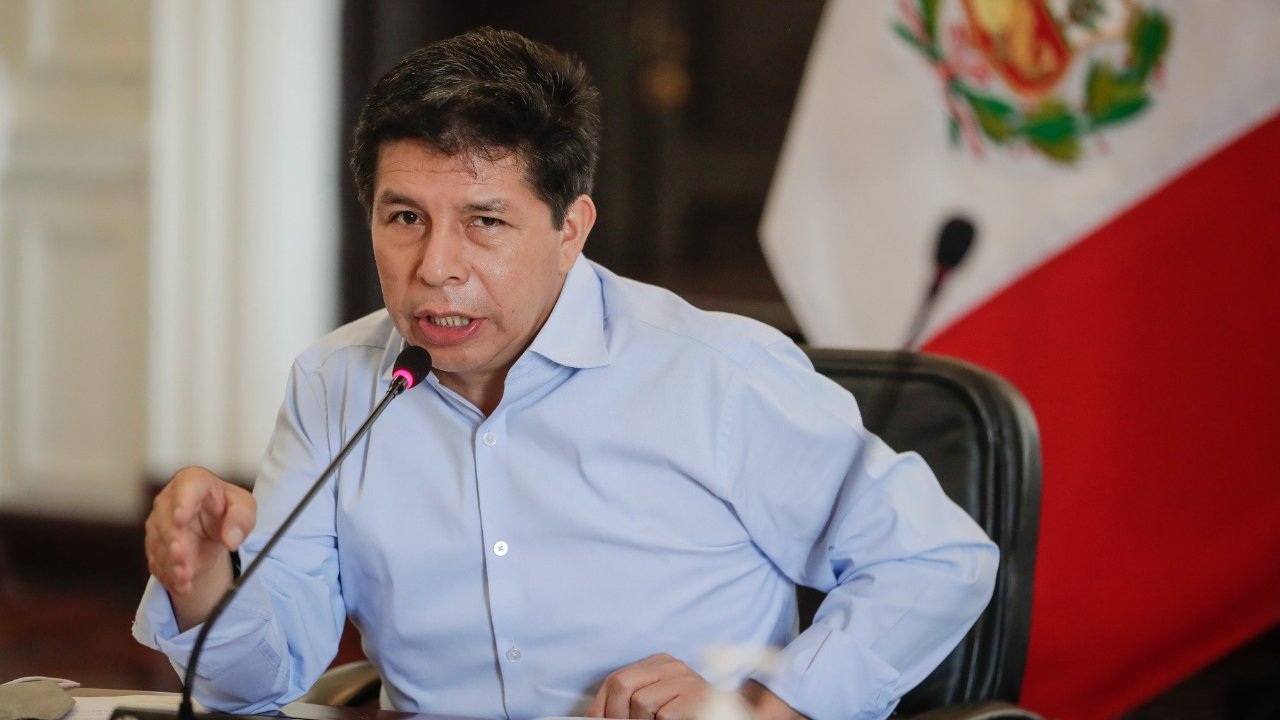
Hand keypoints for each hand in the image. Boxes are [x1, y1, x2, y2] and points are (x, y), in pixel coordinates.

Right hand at [145, 466, 255, 627]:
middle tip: (182, 555)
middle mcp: (169, 501)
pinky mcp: (156, 547)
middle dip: (174, 540)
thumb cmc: (227, 508)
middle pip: (167, 520)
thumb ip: (241, 519)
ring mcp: (158, 524)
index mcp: (193, 482)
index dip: (182, 502)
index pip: (186, 486)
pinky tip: (184, 586)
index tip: (181, 518)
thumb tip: (232, 539)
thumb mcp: (243, 508)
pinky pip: (159, 563)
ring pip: (160, 545)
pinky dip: (172, 577)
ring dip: (172, 562)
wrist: (213, 526)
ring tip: (186, 577)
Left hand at [585, 653, 711, 719]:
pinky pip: (664, 715)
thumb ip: (631, 701)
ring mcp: (685, 679)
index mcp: (658, 663)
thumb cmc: (687, 712)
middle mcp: (671, 665)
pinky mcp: (696, 697)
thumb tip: (595, 717)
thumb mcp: (656, 701)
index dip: (601, 706)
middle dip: (616, 715)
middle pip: (622, 685)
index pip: (615, 679)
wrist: (728, 714)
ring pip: (641, 702)